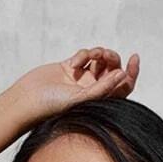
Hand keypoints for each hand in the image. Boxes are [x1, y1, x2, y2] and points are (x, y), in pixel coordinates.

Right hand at [9, 48, 139, 123]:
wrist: (28, 100)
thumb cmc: (52, 107)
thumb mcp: (81, 99)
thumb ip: (102, 88)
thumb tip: (122, 75)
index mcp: (99, 103)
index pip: (122, 88)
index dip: (131, 74)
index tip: (134, 59)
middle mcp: (92, 92)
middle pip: (113, 70)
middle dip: (112, 59)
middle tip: (105, 56)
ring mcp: (82, 79)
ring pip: (100, 60)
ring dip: (98, 54)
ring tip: (90, 56)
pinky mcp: (71, 67)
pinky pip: (85, 55)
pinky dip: (83, 55)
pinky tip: (73, 63)